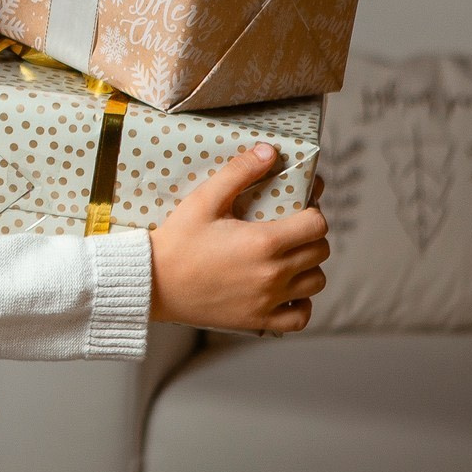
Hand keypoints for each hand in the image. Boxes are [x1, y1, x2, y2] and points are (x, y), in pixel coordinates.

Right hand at [148, 144, 329, 333]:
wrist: (152, 282)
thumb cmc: (176, 240)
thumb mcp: (203, 200)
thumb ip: (238, 172)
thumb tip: (269, 151)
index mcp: (264, 242)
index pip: (316, 225)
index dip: (313, 213)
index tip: (299, 210)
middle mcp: (272, 273)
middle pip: (320, 252)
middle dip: (311, 236)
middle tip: (292, 229)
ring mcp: (267, 300)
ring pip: (315, 283)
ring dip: (309, 267)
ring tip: (290, 258)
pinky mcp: (258, 320)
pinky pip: (300, 318)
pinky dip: (301, 304)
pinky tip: (287, 291)